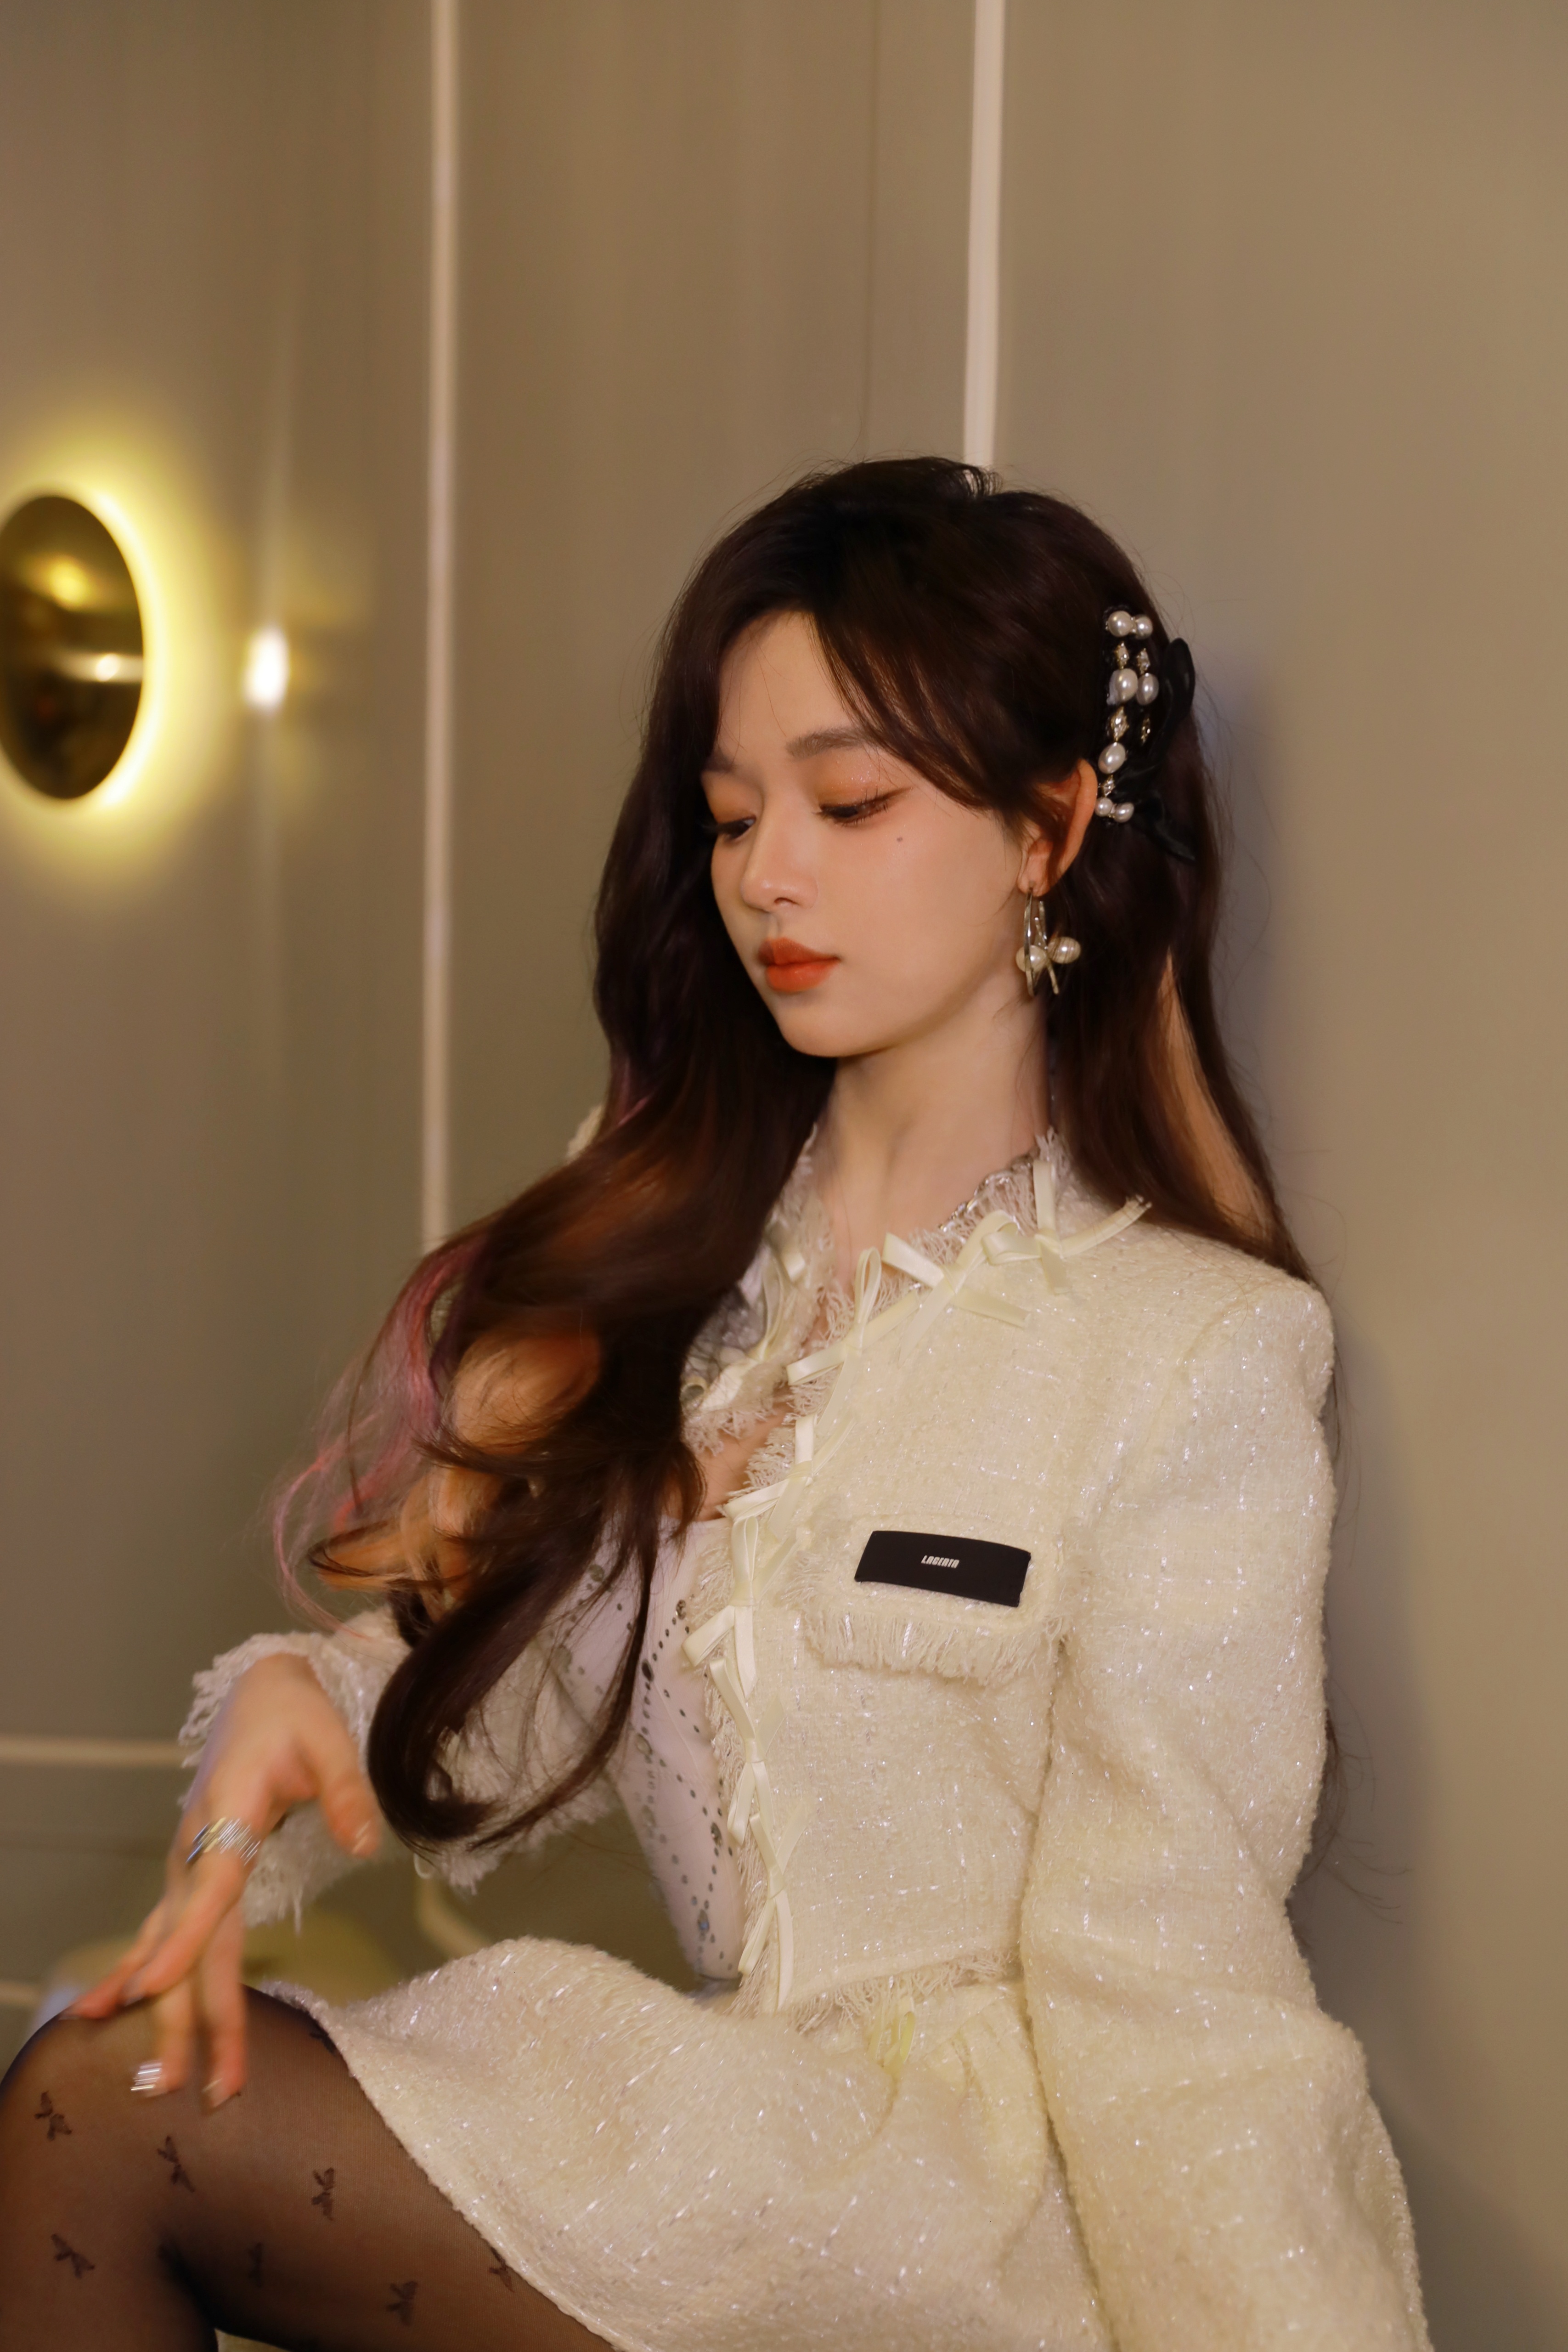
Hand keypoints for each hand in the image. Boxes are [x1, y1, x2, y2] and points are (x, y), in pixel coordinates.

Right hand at [69, 1652, 378, 2105]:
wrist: (261, 1695)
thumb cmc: (296, 1717)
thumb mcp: (330, 1741)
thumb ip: (347, 1792)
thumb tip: (366, 1843)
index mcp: (226, 1816)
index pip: (207, 1889)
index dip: (183, 1941)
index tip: (155, 1991)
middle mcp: (194, 1850)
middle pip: (188, 1944)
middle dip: (186, 2016)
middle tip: (184, 2087)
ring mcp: (186, 1867)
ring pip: (172, 1951)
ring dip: (169, 2016)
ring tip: (159, 2083)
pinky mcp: (190, 1876)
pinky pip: (162, 1935)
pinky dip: (140, 1976)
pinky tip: (110, 2014)